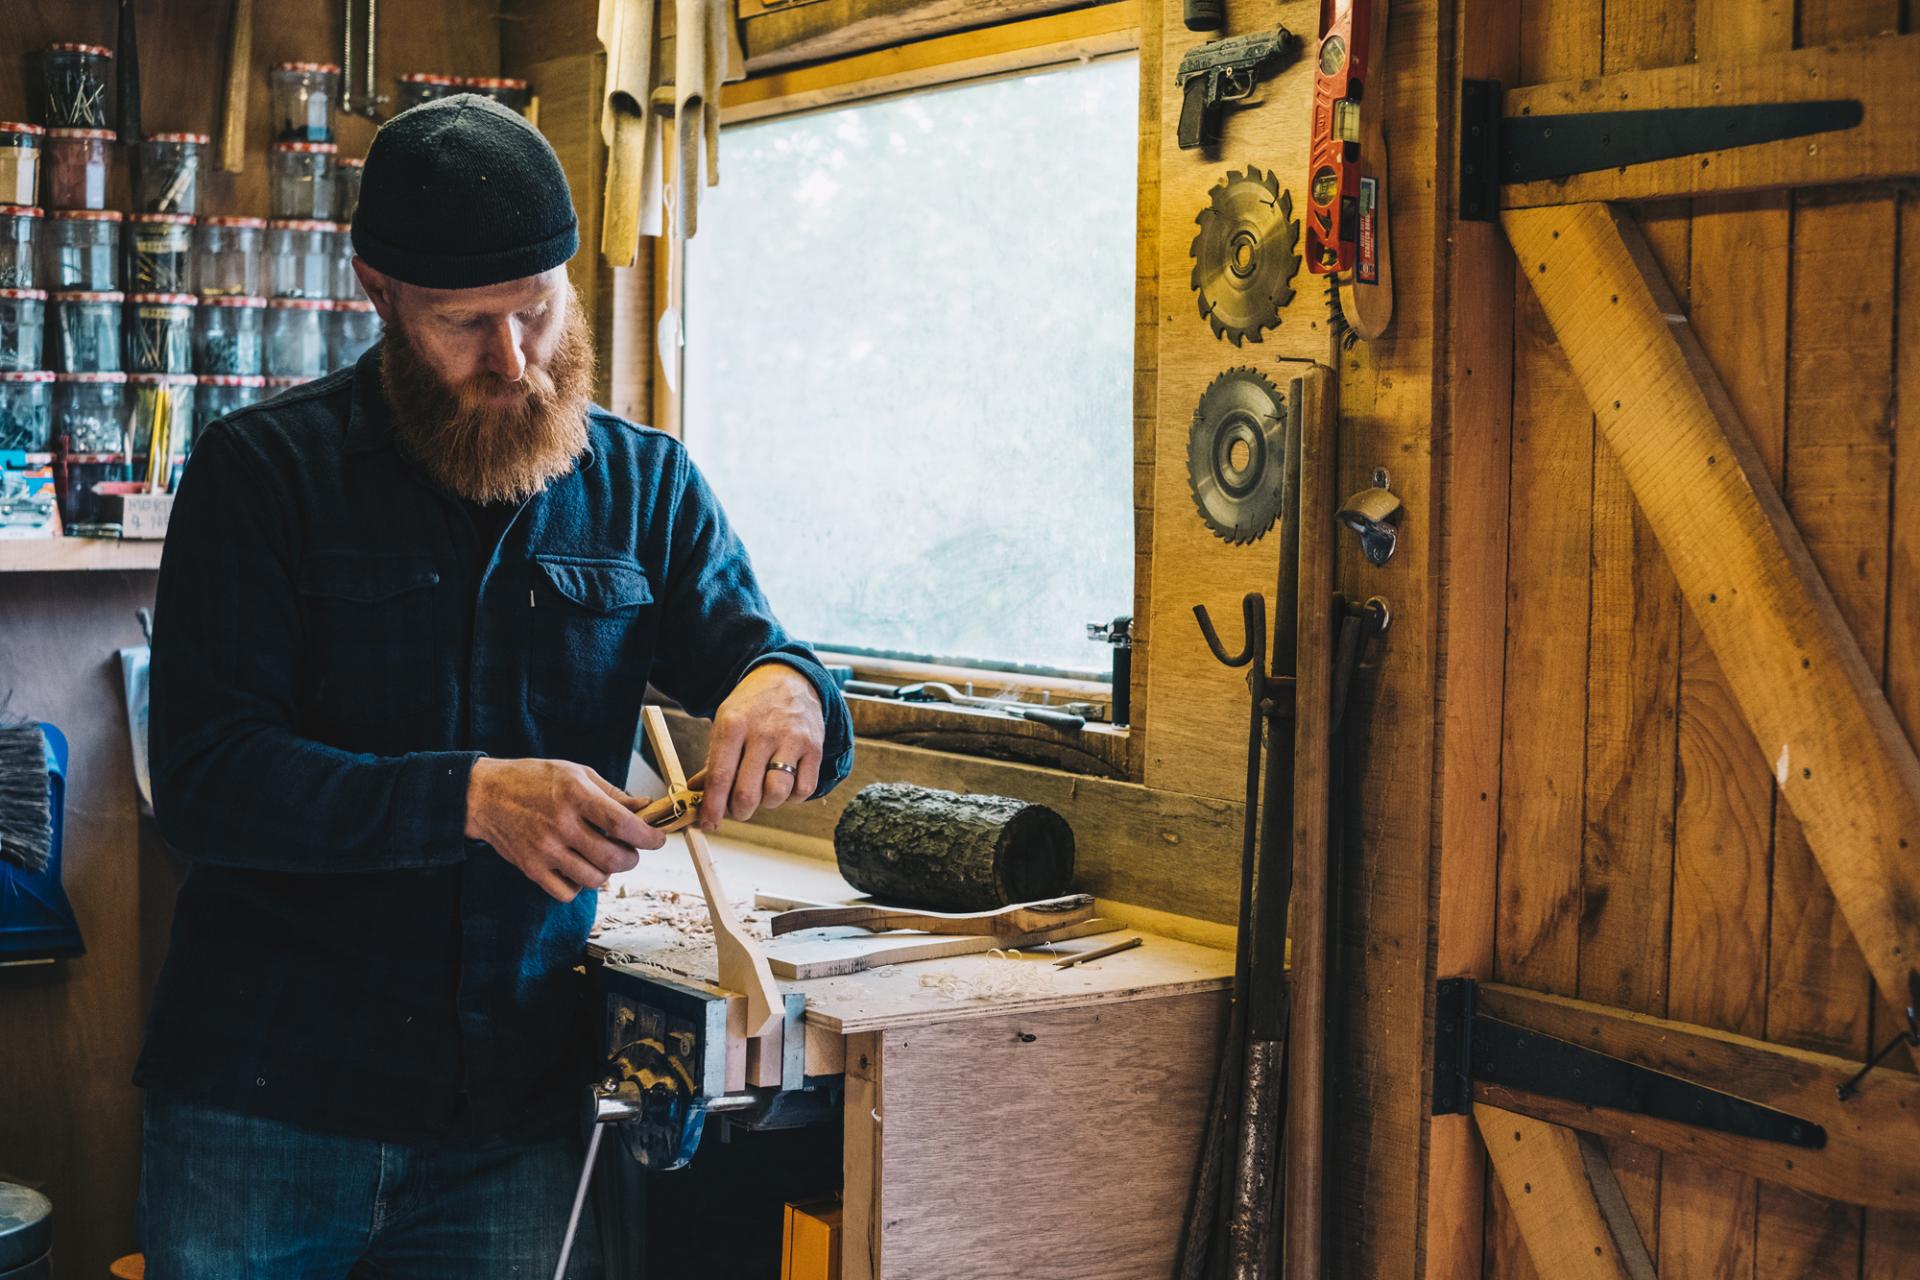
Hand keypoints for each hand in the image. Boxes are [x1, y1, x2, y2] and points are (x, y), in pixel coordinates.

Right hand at [465, 757, 666, 901]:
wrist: (485, 795)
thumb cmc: (534, 780)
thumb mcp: (576, 773)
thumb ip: (613, 793)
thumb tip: (646, 807)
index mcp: (575, 795)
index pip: (623, 824)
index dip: (648, 837)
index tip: (658, 839)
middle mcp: (561, 825)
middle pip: (613, 858)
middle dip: (631, 858)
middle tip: (628, 849)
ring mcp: (545, 850)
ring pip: (594, 879)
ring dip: (606, 872)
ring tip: (599, 855)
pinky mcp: (531, 869)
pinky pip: (567, 892)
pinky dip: (579, 885)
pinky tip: (576, 866)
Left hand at [694, 663, 824, 829]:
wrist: (788, 679)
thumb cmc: (752, 707)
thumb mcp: (725, 723)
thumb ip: (714, 761)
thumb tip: (697, 795)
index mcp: (734, 726)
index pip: (720, 777)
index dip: (712, 808)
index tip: (708, 824)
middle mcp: (763, 733)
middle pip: (748, 793)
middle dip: (739, 811)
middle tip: (738, 809)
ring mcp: (791, 740)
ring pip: (777, 794)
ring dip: (766, 803)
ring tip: (762, 791)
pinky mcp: (813, 748)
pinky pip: (804, 789)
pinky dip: (792, 796)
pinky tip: (784, 783)